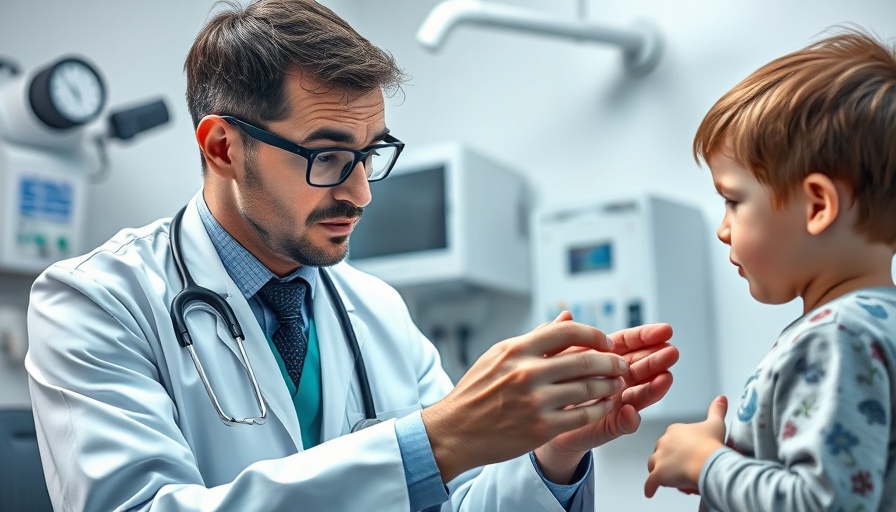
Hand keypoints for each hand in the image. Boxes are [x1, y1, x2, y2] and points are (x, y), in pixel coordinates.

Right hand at [422, 314, 627, 481]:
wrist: (455, 430)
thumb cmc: (476, 391)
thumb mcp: (499, 355)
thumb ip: (536, 337)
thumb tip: (566, 316)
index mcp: (517, 349)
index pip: (567, 331)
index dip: (594, 334)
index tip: (606, 341)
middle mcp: (527, 372)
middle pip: (585, 360)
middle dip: (610, 362)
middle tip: (621, 365)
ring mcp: (535, 401)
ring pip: (588, 389)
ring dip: (609, 386)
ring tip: (617, 385)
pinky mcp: (541, 427)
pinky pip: (582, 415)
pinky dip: (599, 409)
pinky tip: (605, 406)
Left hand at [535, 315, 679, 482]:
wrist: (542, 420)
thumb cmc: (553, 384)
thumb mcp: (556, 357)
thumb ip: (565, 338)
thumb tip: (566, 314)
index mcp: (604, 359)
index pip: (629, 344)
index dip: (646, 336)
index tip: (665, 330)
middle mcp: (615, 380)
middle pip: (640, 367)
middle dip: (657, 359)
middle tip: (671, 352)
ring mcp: (615, 403)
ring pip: (639, 394)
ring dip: (654, 387)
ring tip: (665, 378)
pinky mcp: (608, 426)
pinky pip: (621, 424)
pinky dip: (629, 419)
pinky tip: (632, 412)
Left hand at [644, 396, 728, 497]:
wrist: (708, 461)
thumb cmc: (712, 444)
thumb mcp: (716, 423)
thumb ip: (717, 410)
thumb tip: (721, 398)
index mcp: (674, 430)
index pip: (672, 440)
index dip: (680, 449)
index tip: (690, 455)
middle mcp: (663, 442)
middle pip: (662, 453)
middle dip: (670, 461)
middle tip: (684, 469)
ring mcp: (659, 458)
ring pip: (654, 465)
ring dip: (661, 472)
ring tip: (672, 479)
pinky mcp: (658, 475)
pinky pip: (650, 483)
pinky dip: (650, 488)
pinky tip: (650, 492)